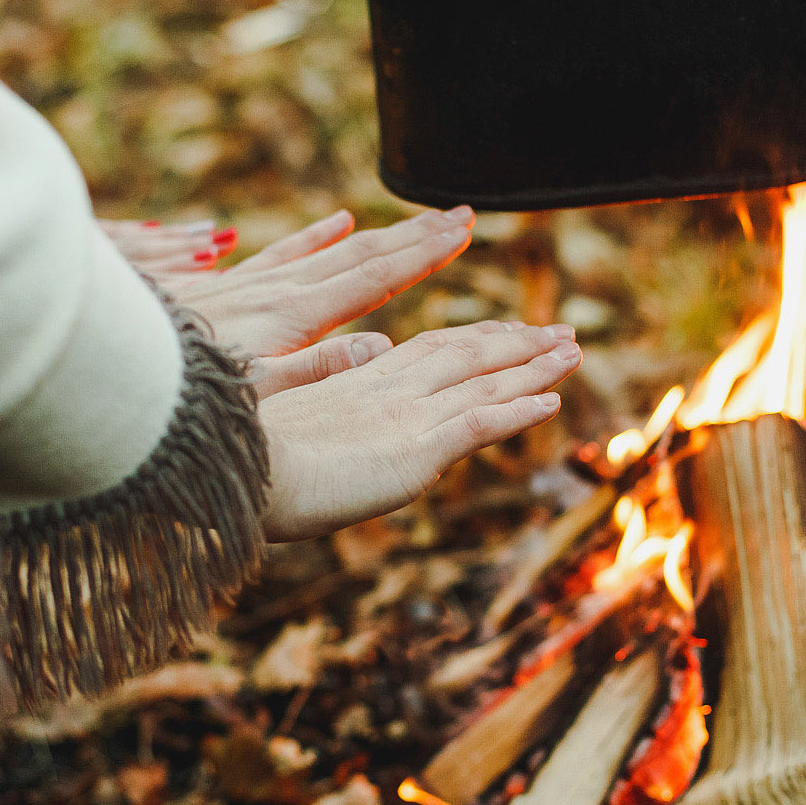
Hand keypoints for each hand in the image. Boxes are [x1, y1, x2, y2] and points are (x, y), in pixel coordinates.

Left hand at [104, 206, 476, 396]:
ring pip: (323, 250)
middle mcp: (275, 290)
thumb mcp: (253, 396)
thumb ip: (316, 371)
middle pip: (358, 254)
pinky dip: (310, 238)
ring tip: (403, 222)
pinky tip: (327, 223)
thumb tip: (382, 350)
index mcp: (292, 316)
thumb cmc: (176, 395)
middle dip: (413, 236)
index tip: (463, 230)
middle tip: (460, 215)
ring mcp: (247, 285)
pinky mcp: (220, 289)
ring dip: (371, 236)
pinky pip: (279, 255)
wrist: (102, 364)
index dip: (423, 254)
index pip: (373, 276)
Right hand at [259, 320, 581, 540]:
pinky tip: (552, 401)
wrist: (232, 474)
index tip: (506, 330)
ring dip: (533, 365)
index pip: (429, 349)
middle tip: (559, 333)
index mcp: (355, 381)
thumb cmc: (241, 455)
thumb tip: (348, 400)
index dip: (473, 339)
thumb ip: (321, 409)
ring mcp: (405, 415)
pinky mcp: (416, 448)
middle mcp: (388, 389)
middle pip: (466, 353)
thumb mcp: (285, 426)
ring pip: (484, 378)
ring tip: (572, 351)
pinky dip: (519, 408)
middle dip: (516, 342)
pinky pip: (481, 421)